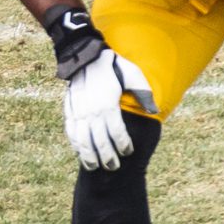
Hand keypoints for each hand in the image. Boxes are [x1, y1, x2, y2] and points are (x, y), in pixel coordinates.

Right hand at [62, 47, 158, 170]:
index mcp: (107, 104)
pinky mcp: (69, 109)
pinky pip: (71, 131)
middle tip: (114, 167)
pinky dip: (75, 145)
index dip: (122, 145)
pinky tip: (81, 154)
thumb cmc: (113, 66)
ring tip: (95, 167)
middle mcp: (91, 111)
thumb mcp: (133, 75)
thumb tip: (154, 110)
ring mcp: (78, 111)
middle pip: (99, 140)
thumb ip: (144, 93)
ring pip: (82, 139)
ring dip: (88, 155)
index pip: (116, 132)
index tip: (128, 151)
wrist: (85, 55)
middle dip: (107, 156)